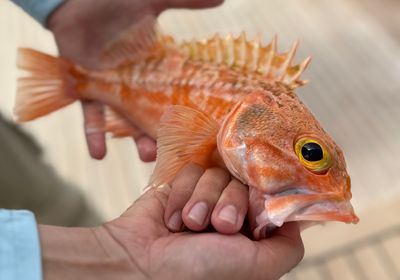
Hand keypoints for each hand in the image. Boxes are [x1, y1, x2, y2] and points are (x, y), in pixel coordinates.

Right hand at [39, 165, 303, 279]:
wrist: (141, 263)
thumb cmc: (198, 271)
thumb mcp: (256, 267)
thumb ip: (287, 248)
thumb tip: (297, 221)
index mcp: (249, 233)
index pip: (268, 197)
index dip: (259, 201)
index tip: (250, 216)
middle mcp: (230, 212)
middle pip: (245, 183)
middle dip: (228, 204)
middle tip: (216, 226)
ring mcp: (206, 197)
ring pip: (218, 174)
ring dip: (201, 202)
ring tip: (189, 226)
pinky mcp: (182, 186)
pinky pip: (194, 170)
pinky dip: (182, 195)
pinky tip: (172, 219)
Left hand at [46, 0, 223, 160]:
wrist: (74, 1)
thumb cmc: (113, 2)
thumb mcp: (151, 2)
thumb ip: (185, 1)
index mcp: (155, 68)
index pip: (174, 93)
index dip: (185, 111)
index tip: (200, 129)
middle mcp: (136, 84)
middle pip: (153, 114)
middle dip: (164, 133)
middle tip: (178, 149)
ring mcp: (112, 90)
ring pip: (127, 121)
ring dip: (134, 140)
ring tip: (146, 155)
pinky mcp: (88, 90)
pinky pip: (91, 117)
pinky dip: (94, 135)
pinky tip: (100, 155)